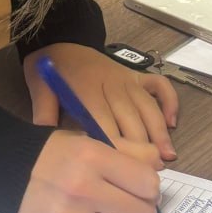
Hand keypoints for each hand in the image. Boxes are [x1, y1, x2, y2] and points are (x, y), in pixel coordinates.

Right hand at [17, 129, 162, 212]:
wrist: (10, 169)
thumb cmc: (58, 153)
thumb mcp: (92, 140)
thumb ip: (130, 150)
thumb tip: (161, 164)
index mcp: (94, 156)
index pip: (148, 183)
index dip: (149, 187)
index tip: (138, 185)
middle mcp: (84, 186)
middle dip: (142, 210)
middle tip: (130, 203)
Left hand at [23, 42, 176, 161]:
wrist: (61, 39)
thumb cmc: (51, 69)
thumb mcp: (39, 88)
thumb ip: (43, 113)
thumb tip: (45, 144)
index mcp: (86, 89)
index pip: (103, 122)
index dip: (112, 147)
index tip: (119, 170)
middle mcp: (111, 83)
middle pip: (130, 119)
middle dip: (139, 148)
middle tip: (146, 174)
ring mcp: (127, 78)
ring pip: (148, 108)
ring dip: (159, 133)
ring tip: (166, 157)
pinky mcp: (136, 75)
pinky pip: (160, 85)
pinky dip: (170, 102)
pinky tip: (172, 123)